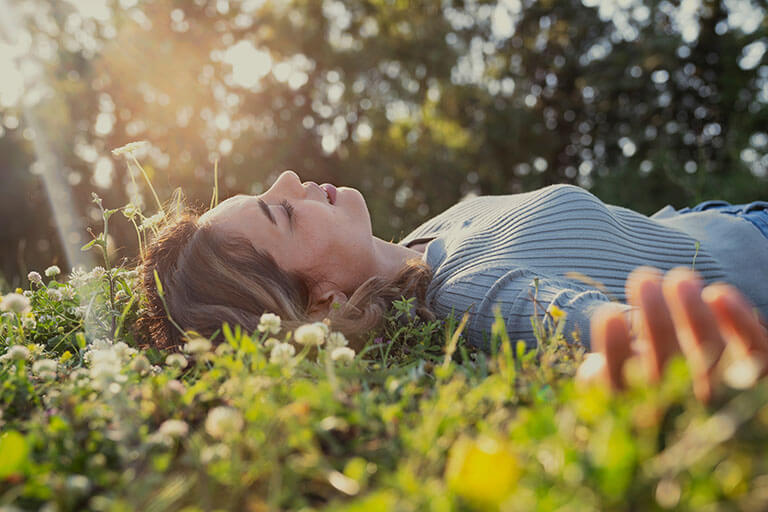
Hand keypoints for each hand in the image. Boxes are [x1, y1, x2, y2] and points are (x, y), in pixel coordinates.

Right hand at [577, 266, 767, 402]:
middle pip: (668, 363)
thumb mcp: (614, 394)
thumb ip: (600, 381)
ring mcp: (723, 392)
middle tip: (643, 278)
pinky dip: (741, 322)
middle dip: (655, 317)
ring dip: (692, 312)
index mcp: (636, 409)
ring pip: (710, 352)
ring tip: (678, 278)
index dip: (614, 348)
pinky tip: (718, 293)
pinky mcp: (758, 377)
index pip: (620, 384)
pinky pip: (756, 352)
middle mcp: (678, 407)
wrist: (702, 425)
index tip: (609, 314)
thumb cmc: (647, 395)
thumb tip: (595, 367)